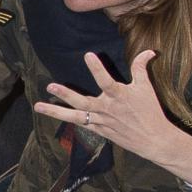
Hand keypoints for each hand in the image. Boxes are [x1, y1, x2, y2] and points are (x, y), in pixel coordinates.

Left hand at [33, 50, 191, 184]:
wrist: (153, 139)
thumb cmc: (150, 111)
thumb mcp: (147, 87)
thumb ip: (141, 68)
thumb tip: (149, 51)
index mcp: (119, 96)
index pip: (106, 80)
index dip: (97, 68)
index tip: (88, 55)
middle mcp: (107, 109)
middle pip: (82, 102)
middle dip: (66, 94)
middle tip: (50, 87)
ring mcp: (101, 121)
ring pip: (75, 117)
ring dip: (56, 112)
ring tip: (38, 106)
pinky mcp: (99, 131)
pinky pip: (81, 124)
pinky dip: (68, 119)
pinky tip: (53, 114)